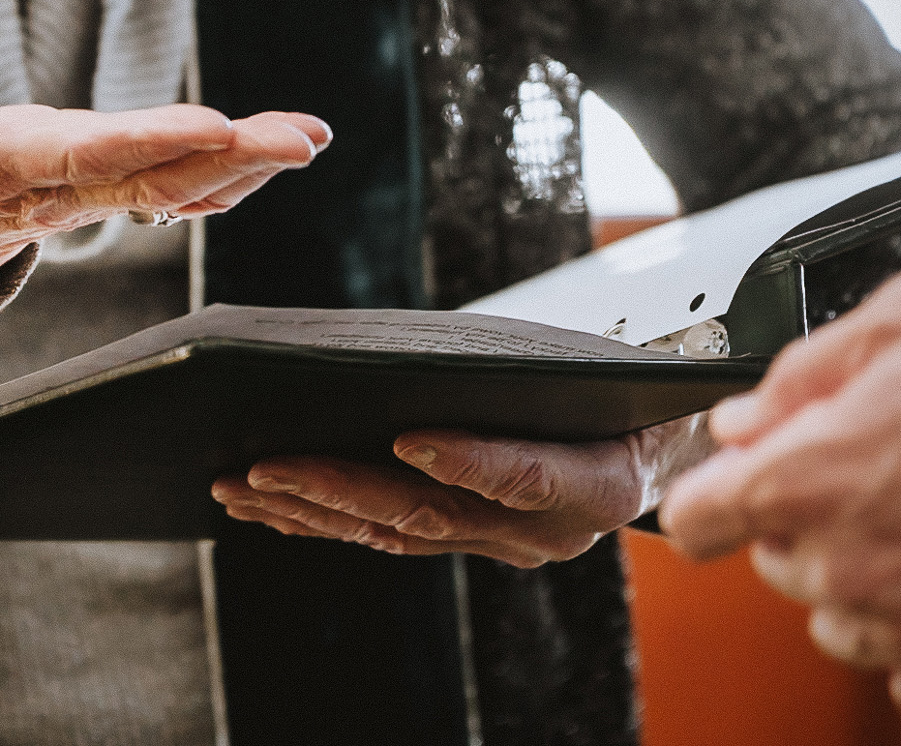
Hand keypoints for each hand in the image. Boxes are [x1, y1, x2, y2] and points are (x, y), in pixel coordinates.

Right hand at [0, 0, 328, 292]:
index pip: (79, 154)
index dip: (145, 142)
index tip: (212, 125)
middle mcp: (52, 192)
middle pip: (146, 179)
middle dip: (226, 160)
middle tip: (296, 140)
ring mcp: (84, 204)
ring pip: (172, 191)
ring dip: (245, 170)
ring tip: (307, 140)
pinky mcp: (104, 201)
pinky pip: (174, 197)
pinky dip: (229, 181)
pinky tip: (279, 157)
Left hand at [210, 416, 711, 568]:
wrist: (659, 446)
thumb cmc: (628, 392)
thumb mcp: (614, 375)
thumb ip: (549, 378)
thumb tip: (443, 356)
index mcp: (599, 485)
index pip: (526, 476)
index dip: (467, 461)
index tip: (408, 437)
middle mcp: (548, 532)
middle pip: (434, 513)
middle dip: (342, 490)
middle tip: (267, 465)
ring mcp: (503, 545)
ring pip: (396, 533)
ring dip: (313, 510)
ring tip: (241, 484)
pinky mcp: (468, 541)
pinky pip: (389, 537)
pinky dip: (327, 521)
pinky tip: (270, 507)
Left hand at [660, 270, 900, 718]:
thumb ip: (799, 374)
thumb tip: (742, 419)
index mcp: (808, 481)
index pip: (694, 520)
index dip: (712, 496)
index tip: (732, 488)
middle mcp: (846, 570)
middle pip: (777, 561)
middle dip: (810, 519)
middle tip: (886, 473)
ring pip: (840, 620)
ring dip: (867, 582)